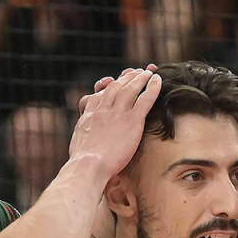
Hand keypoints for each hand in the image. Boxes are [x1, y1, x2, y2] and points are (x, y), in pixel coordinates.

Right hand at [69, 67, 161, 183]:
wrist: (88, 165)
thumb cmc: (83, 162)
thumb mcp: (79, 143)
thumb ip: (85, 136)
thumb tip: (85, 143)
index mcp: (90, 113)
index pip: (99, 94)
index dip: (108, 86)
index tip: (113, 81)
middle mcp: (103, 108)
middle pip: (115, 87)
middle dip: (126, 77)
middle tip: (135, 72)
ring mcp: (117, 113)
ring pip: (130, 89)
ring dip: (140, 78)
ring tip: (148, 72)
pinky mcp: (131, 120)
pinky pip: (144, 99)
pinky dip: (152, 88)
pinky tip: (158, 80)